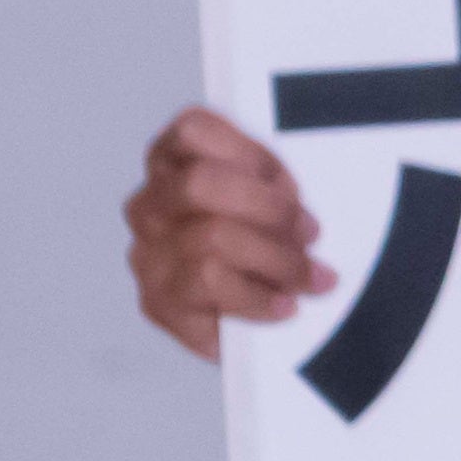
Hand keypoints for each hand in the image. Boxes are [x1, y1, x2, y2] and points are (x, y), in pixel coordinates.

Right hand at [125, 107, 333, 360]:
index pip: (192, 130)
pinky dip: (258, 299)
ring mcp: (149, 255)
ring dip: (276, 260)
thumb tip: (311, 202)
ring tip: (309, 276)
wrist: (243, 330)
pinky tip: (282, 305)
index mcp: (173, 165)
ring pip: (210, 241)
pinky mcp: (157, 303)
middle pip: (199, 184)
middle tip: (308, 232)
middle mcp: (151, 205)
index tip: (285, 182)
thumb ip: (278, 187)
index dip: (247, 152)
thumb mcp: (273, 201)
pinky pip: (209, 291)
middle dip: (268, 207)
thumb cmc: (260, 248)